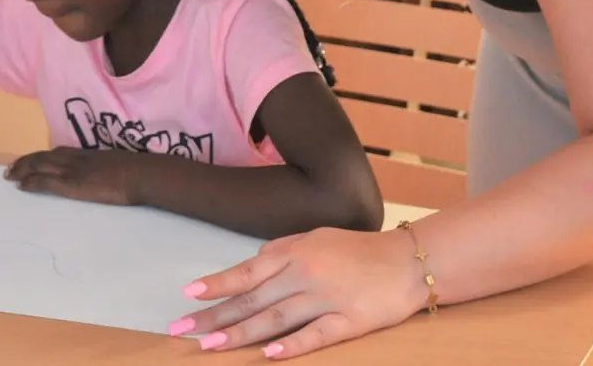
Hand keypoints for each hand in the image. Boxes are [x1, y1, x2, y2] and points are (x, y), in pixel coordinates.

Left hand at [5, 147, 136, 206]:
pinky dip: (31, 182)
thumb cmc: (136, 172)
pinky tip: (21, 186)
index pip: (59, 152)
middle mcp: (76, 159)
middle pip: (44, 156)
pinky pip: (45, 181)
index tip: (31, 160)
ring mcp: (72, 170)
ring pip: (40, 165)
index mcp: (88, 154)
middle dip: (26, 161)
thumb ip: (107, 167)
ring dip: (22, 169)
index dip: (43, 156)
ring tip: (10, 175)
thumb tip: (106, 174)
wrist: (139, 174)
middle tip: (11, 168)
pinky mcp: (71, 184)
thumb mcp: (117, 164)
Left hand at [174, 227, 425, 357]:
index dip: (218, 284)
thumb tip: (251, 269)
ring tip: (212, 345)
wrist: (410, 260)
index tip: (189, 295)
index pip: (248, 271)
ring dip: (242, 333)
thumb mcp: (316, 239)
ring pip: (277, 318)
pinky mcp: (351, 321)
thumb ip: (283, 252)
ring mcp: (327, 298)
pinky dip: (294, 346)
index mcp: (296, 252)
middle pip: (254, 299)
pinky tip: (270, 356)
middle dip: (215, 315)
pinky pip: (317, 335)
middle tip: (183, 330)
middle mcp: (306, 273)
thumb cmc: (359, 250)